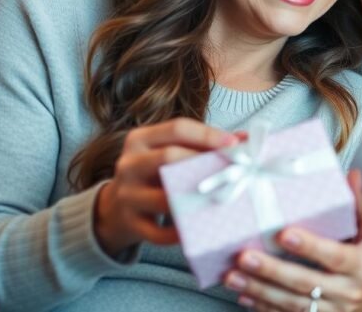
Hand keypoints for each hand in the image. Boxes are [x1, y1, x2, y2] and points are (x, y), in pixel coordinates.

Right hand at [94, 118, 238, 255]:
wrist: (114, 210)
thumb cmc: (153, 175)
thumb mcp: (167, 152)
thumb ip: (201, 144)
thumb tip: (247, 140)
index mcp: (139, 139)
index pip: (177, 128)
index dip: (208, 134)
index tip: (234, 143)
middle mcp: (129, 164)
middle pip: (170, 157)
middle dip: (205, 164)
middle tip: (235, 172)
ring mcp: (126, 195)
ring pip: (165, 197)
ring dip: (196, 200)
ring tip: (221, 200)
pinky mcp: (130, 223)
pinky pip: (160, 232)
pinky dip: (182, 232)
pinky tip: (199, 228)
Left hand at [224, 170, 361, 311]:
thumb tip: (351, 176)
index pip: (334, 257)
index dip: (309, 247)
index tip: (283, 234)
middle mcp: (348, 291)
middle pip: (305, 283)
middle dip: (272, 271)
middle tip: (244, 257)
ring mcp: (333, 310)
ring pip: (293, 304)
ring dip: (260, 290)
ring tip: (234, 276)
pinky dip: (264, 308)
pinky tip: (244, 295)